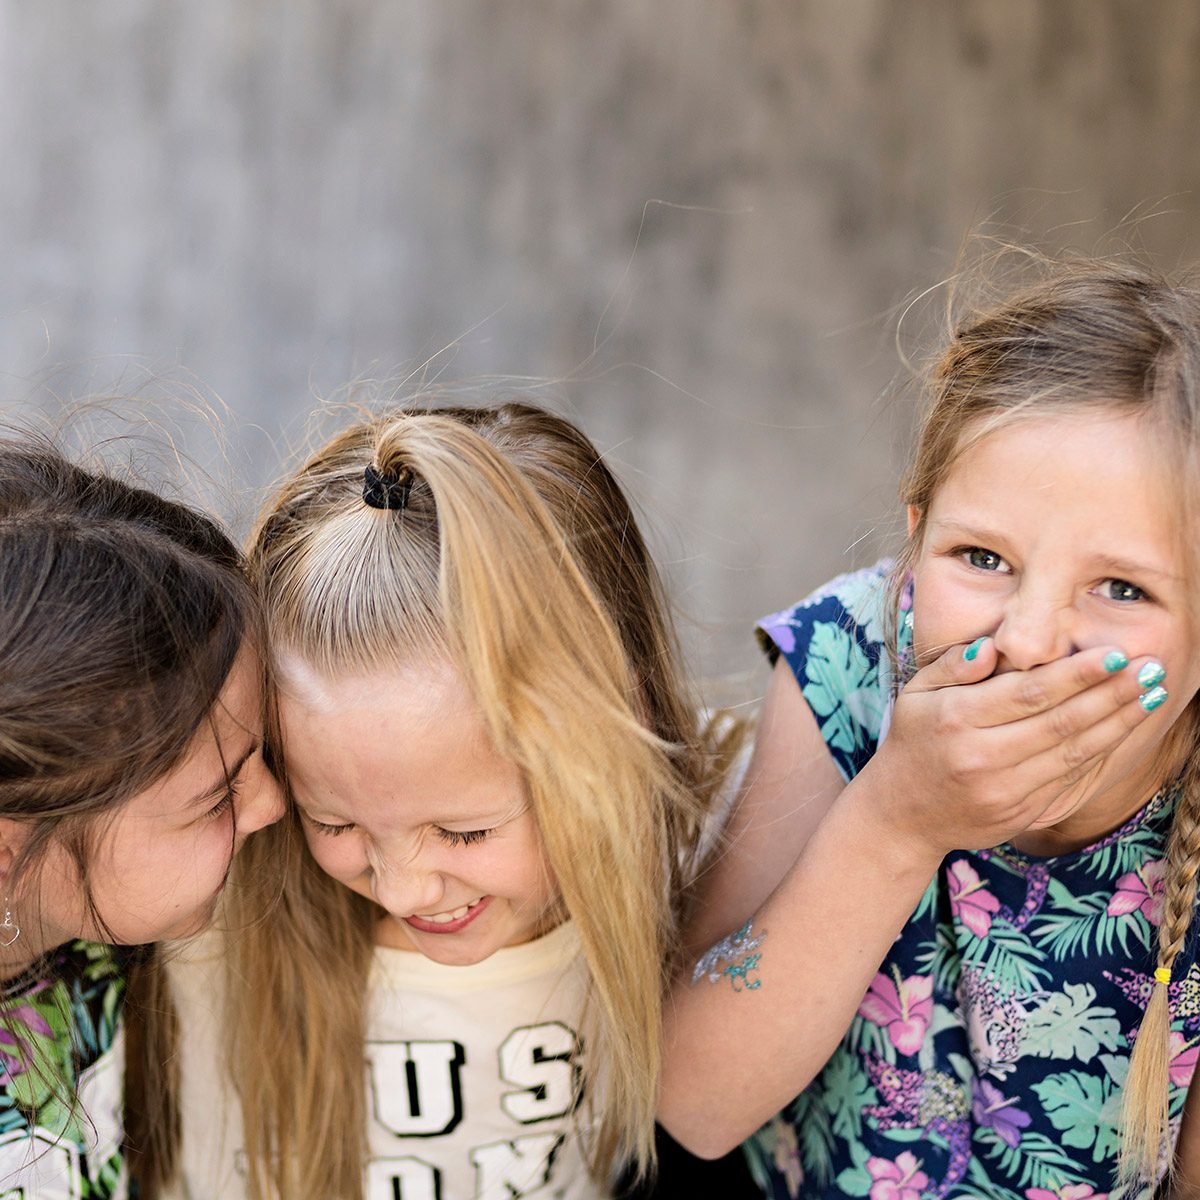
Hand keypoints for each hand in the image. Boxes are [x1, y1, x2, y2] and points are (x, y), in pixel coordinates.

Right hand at [865, 638, 1162, 856]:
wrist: (902, 814)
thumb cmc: (913, 742)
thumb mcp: (916, 694)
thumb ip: (953, 665)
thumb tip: (994, 646)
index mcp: (956, 719)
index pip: (1028, 693)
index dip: (1076, 674)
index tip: (1114, 653)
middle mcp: (981, 756)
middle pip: (1060, 722)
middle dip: (1111, 694)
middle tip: (1151, 668)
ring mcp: (1003, 790)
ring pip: (1074, 753)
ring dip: (1118, 724)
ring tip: (1150, 696)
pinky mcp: (1020, 813)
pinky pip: (1070, 781)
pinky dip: (1102, 754)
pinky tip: (1123, 730)